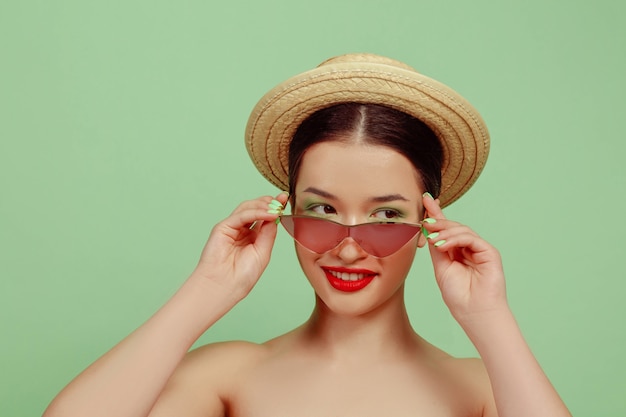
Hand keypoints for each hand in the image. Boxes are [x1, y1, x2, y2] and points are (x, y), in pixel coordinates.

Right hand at [192, 192, 288, 300]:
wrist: (225, 287)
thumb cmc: (242, 276)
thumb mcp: (263, 252)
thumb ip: (268, 233)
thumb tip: (275, 216)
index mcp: (253, 237)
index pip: (264, 217)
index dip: (274, 207)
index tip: (285, 199)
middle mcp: (242, 230)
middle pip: (255, 208)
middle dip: (269, 202)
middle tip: (281, 200)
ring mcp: (232, 228)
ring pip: (247, 208)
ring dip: (263, 205)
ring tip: (275, 209)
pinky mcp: (223, 227)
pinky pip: (241, 215)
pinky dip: (255, 212)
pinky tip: (267, 214)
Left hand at [421, 193, 507, 323]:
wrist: (474, 313)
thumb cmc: (458, 295)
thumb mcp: (441, 268)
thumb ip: (437, 248)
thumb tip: (428, 229)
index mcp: (456, 252)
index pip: (445, 229)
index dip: (436, 213)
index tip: (425, 199)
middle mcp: (468, 248)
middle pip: (453, 226)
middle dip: (438, 221)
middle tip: (424, 221)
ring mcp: (480, 249)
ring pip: (461, 230)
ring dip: (444, 231)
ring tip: (432, 239)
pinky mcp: (489, 252)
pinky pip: (471, 238)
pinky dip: (455, 239)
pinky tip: (443, 245)